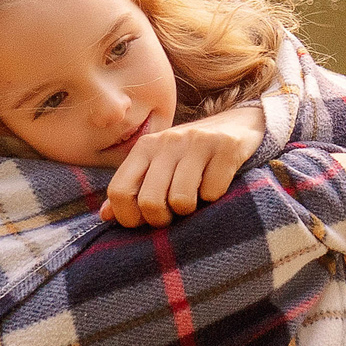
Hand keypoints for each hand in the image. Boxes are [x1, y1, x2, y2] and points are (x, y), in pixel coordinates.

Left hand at [102, 105, 266, 226]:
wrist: (239, 124)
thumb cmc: (192, 154)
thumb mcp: (159, 165)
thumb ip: (132, 188)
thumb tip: (106, 216)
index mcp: (145, 146)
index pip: (119, 190)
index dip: (129, 217)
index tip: (144, 221)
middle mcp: (168, 141)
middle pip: (150, 201)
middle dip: (162, 219)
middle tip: (174, 215)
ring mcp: (197, 142)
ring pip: (181, 200)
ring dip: (190, 210)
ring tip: (196, 199)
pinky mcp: (226, 147)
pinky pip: (213, 192)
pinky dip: (215, 199)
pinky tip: (216, 185)